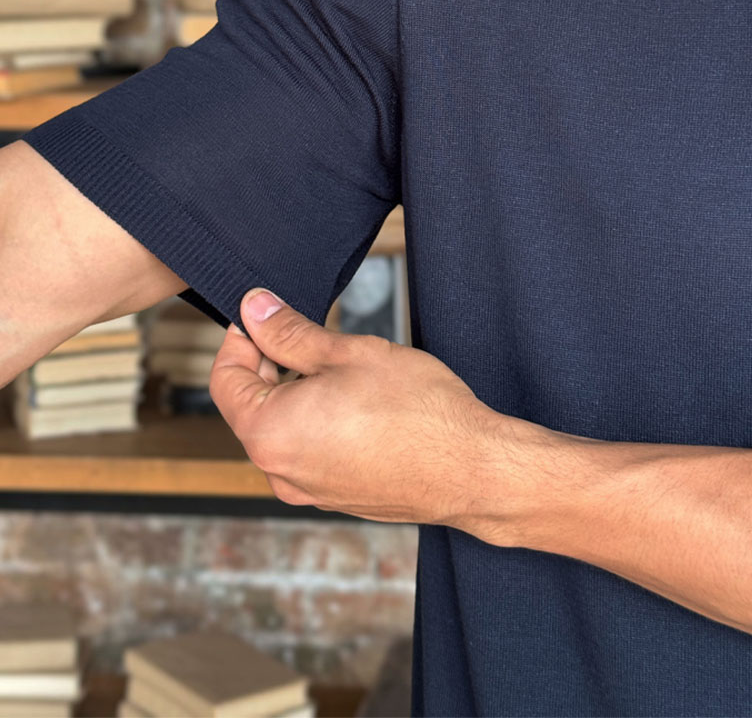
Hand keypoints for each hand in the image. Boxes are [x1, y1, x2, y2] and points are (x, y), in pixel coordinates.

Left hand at [208, 287, 502, 531]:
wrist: (470, 468)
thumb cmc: (417, 411)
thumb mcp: (347, 354)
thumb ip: (290, 333)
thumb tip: (256, 310)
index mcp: (269, 434)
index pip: (225, 378)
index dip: (241, 338)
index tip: (266, 314)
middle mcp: (278, 472)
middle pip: (250, 405)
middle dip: (271, 364)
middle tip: (309, 333)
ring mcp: (307, 491)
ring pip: (281, 429)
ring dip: (296, 393)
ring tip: (340, 366)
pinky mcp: (334, 497)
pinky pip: (307, 451)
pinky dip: (316, 421)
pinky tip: (355, 401)